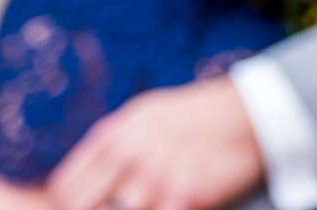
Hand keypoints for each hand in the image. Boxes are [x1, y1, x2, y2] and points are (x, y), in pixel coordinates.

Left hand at [46, 78, 264, 209]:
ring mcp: (156, 179)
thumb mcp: (143, 116)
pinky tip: (172, 204)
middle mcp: (129, 156)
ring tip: (150, 198)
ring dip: (132, 209)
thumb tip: (69, 185)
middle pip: (80, 209)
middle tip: (116, 203)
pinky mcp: (186, 198)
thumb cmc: (196, 116)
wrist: (252, 114)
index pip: (63, 189)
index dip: (68, 207)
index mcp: (114, 135)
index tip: (87, 207)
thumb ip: (106, 147)